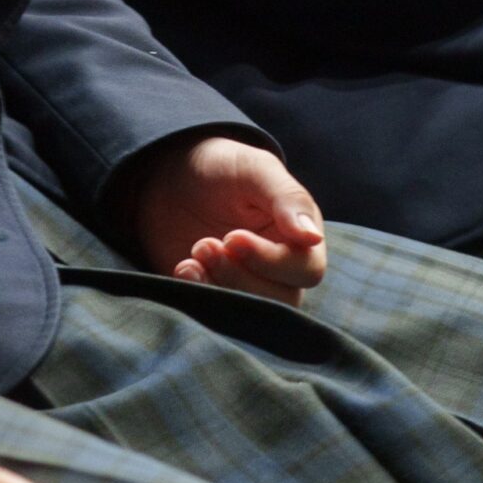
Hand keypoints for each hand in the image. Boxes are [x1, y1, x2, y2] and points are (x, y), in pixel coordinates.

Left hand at [130, 134, 325, 303]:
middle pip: (281, 299)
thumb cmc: (221, 166)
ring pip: (252, 312)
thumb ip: (286, 198)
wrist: (169, 176)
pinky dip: (200, 296)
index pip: (307, 269)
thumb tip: (313, 237)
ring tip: (194, 254)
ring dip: (220, 288)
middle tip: (205, 244)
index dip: (272, 261)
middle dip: (240, 277)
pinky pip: (218, 316)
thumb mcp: (254, 168)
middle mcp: (280, 269)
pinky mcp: (217, 296)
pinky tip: (184, 269)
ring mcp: (248, 286)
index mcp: (299, 237)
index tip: (232, 237)